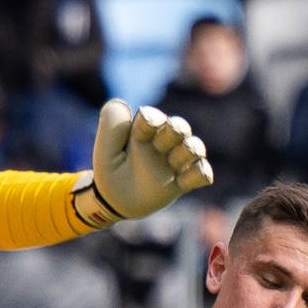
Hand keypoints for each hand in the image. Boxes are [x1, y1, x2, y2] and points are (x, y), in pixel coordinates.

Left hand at [72, 100, 213, 228]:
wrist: (115, 201)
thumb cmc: (110, 171)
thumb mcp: (105, 149)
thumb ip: (112, 124)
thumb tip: (127, 106)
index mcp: (144, 131)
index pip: (153, 117)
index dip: (151, 121)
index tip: (140, 137)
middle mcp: (163, 142)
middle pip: (180, 126)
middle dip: (175, 131)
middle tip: (159, 147)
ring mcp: (175, 161)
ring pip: (195, 147)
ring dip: (190, 150)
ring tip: (174, 162)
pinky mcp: (184, 181)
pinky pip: (202, 173)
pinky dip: (200, 174)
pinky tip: (183, 181)